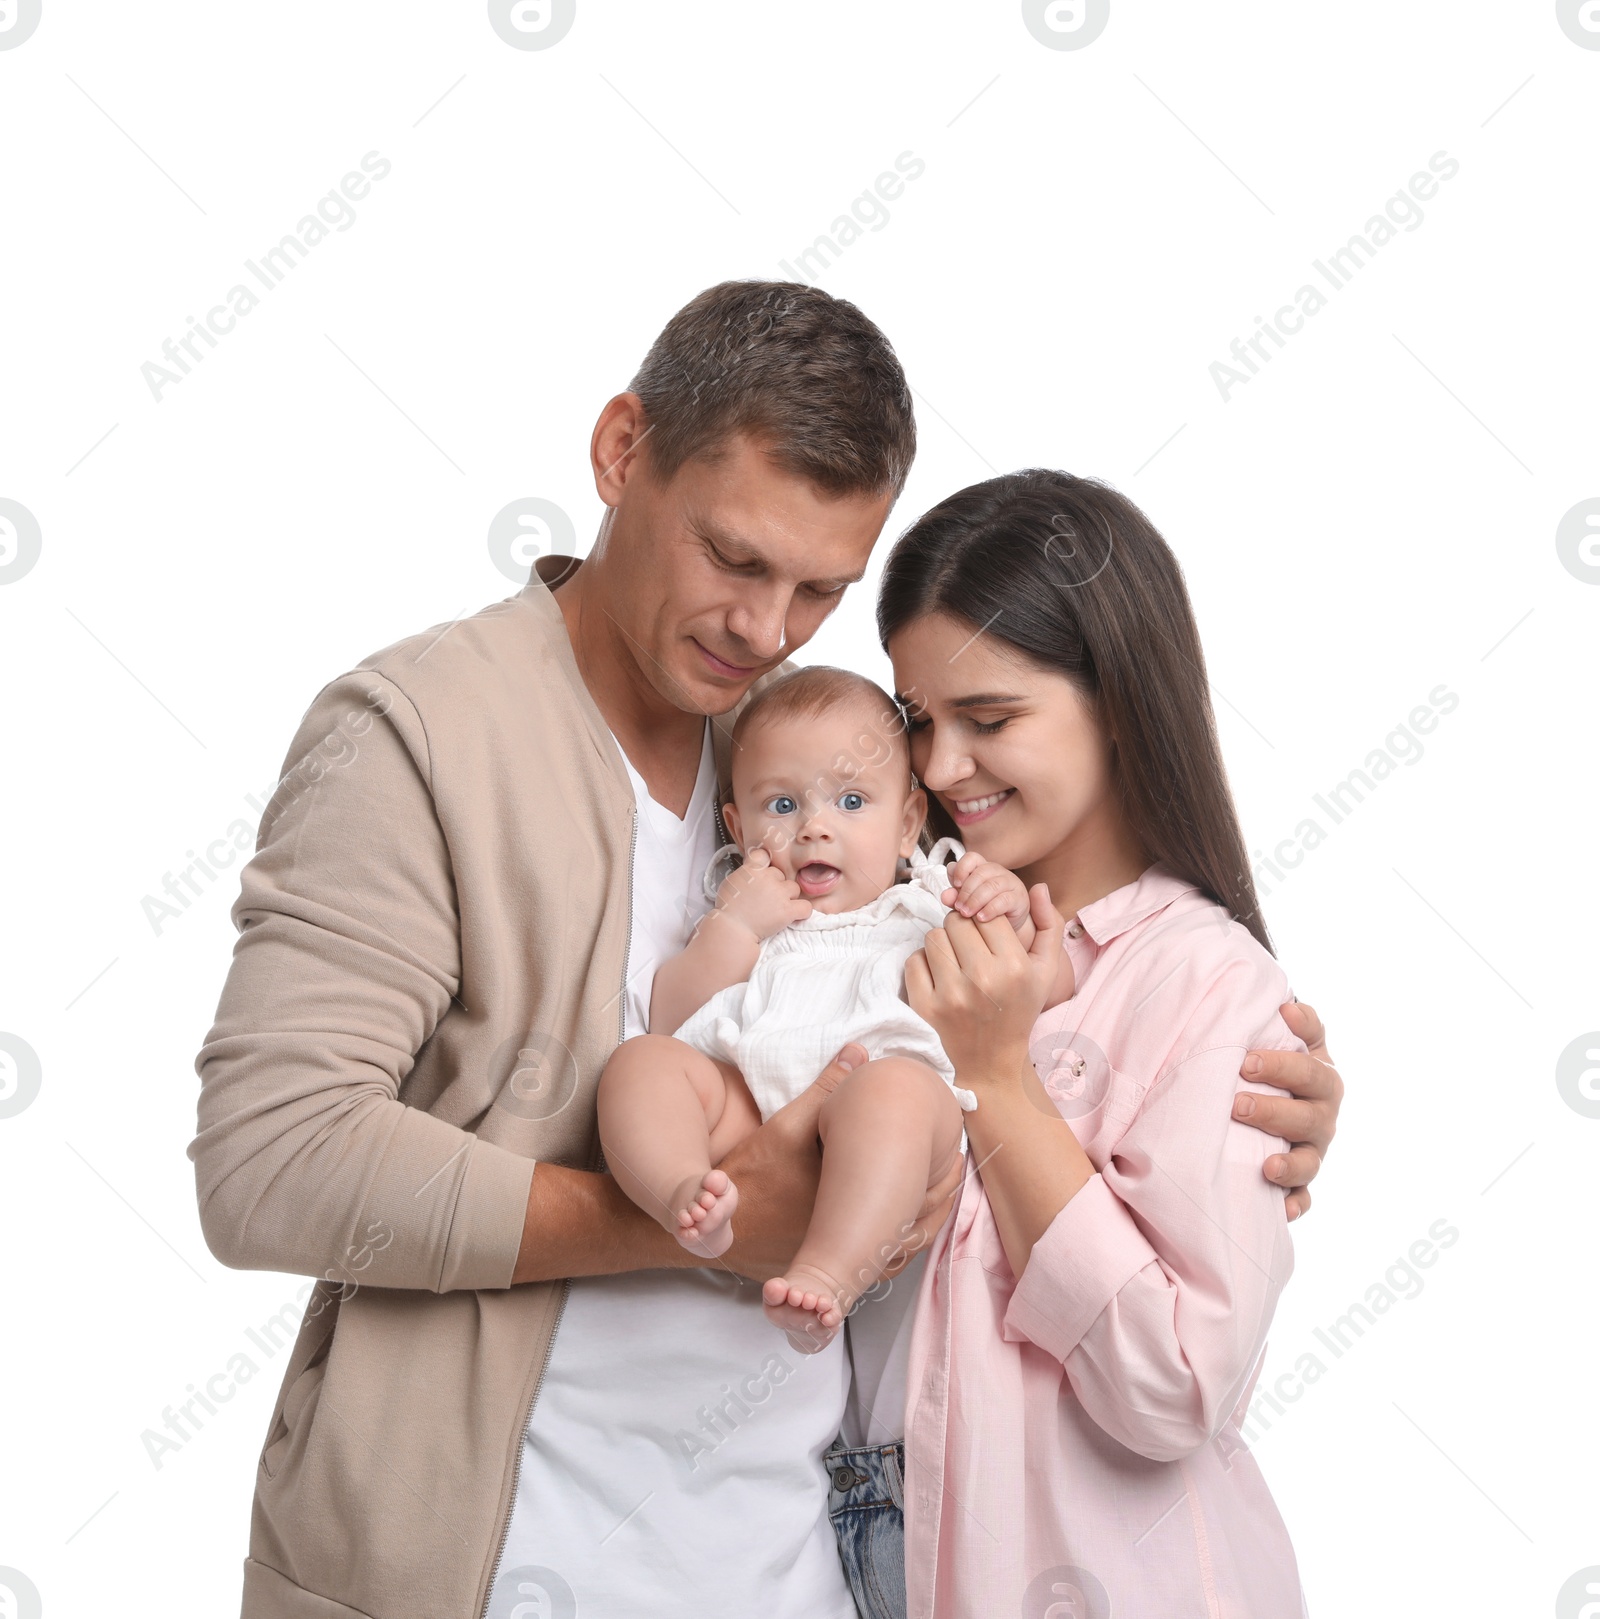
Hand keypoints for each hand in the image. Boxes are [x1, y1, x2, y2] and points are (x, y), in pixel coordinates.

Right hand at [713, 847, 810, 942]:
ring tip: (778, 908)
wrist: (732, 930)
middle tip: (767, 898)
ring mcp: (779, 894)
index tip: (763, 874)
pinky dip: (802, 911)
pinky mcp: (788, 910)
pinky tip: (793, 915)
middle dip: (776, 884)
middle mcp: (767, 878)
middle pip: (780, 874)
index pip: (764, 855)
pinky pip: (806, 907)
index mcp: (752, 870)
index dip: (765, 865)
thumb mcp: (732, 883)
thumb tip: (754, 871)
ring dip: (789, 897)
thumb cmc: (728, 909)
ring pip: (794, 888)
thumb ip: (746, 873)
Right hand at [718, 1043, 964, 1283]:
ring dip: (919, 1223)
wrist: (711, 1224)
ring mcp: (841, 1265)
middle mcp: (853, 1241)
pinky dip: (893, 1246)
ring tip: (934, 1196)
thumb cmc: (751, 1175)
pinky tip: (895, 1226)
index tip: (954, 1153)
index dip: (940, 1174)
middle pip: (915, 1226)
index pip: (913, 1192)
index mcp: (854, 1204)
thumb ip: (827, 1088)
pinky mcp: (827, 1274)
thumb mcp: (789, 1124)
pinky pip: (875, 1267)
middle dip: (937, 1198)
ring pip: (899, 1251)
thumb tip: (860, 1051)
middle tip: (953, 1172)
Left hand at [905, 883, 1064, 1087]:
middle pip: (956, 921)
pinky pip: (914, 960)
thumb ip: (1049, 925)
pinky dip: (923, 965)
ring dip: (942, 945)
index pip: (986, 915)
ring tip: (955, 964)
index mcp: (1015, 967)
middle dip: (961, 930)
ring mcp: (951, 994)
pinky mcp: (925, 1006)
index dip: (983, 922)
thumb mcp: (1045, 972)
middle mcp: (983, 979)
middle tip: (968, 949)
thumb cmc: (1018, 1011)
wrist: (990, 1063)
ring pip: (934, 937)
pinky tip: (940, 979)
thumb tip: (1039, 885)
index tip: (985, 938)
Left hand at [942, 852, 1034, 940]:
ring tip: (967, 914)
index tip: (955, 885)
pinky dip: (990, 909)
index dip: (961, 868)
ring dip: (976, 900)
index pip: (972, 857)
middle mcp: (998, 872)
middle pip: (981, 873)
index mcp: (983, 868)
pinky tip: (981, 918)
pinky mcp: (1019, 898)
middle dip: (966, 891)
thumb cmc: (985, 910)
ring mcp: (1011, 883)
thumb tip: (944, 895)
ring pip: (992, 886)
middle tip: (959, 908)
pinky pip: (1004, 900)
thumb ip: (955, 897)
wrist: (1009, 927)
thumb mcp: (967, 903)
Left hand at [1233, 1000, 1341, 1220]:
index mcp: (1318, 1074)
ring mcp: (1312, 1149)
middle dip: (1275, 1108)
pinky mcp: (1300, 1181)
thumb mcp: (1276, 1035)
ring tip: (1264, 1166)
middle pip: (1309, 1113)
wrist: (1268, 1090)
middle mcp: (1321, 1113)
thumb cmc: (1265, 1059)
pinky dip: (1293, 1206)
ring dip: (1289, 1164)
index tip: (1251, 1051)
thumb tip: (1281, 1004)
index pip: (1310, 1064)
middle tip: (1238, 1101)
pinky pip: (1302, 1199)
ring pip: (1309, 1160)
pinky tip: (1279, 1210)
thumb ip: (1281, 1020)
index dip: (1286, 1058)